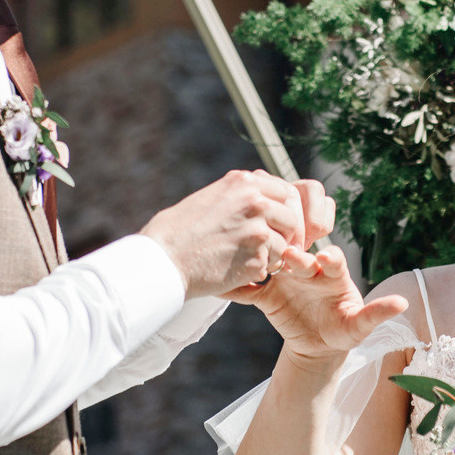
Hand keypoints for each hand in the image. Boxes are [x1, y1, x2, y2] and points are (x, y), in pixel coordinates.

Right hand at [142, 170, 313, 299]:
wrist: (162, 260)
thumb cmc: (177, 232)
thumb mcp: (209, 198)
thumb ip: (239, 196)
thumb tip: (261, 199)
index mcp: (242, 182)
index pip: (286, 192)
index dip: (289, 212)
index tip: (282, 226)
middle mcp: (254, 201)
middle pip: (292, 218)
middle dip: (288, 236)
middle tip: (278, 250)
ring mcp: (258, 229)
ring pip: (285, 244)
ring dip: (274, 255)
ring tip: (251, 260)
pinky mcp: (257, 257)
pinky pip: (273, 265)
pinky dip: (261, 271)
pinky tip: (241, 271)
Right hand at [233, 244, 407, 358]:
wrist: (319, 346)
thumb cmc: (343, 329)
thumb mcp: (360, 326)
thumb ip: (377, 313)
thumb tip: (403, 303)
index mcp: (333, 273)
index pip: (333, 258)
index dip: (329, 257)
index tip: (326, 258)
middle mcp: (308, 270)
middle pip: (301, 257)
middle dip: (296, 256)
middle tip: (290, 256)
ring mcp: (285, 279)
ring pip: (273, 267)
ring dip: (265, 264)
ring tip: (256, 265)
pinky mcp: (266, 294)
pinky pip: (249, 290)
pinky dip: (235, 288)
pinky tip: (220, 287)